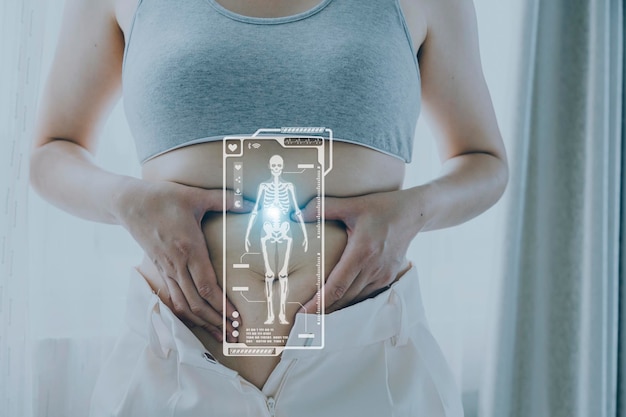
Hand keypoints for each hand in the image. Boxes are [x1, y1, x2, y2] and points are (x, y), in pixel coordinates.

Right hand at [118, 179, 250, 341]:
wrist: (128, 202)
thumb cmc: (164, 197)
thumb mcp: (196, 196)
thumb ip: (225, 199)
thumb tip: (250, 201)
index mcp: (189, 249)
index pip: (207, 285)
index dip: (222, 305)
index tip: (236, 318)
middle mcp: (177, 264)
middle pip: (197, 302)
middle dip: (217, 321)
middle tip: (235, 335)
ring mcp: (166, 269)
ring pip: (184, 305)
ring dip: (203, 322)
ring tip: (220, 335)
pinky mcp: (160, 270)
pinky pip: (173, 298)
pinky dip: (187, 314)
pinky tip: (198, 321)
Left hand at [299, 190, 421, 313]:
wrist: (413, 213)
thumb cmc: (381, 207)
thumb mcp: (351, 204)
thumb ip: (321, 208)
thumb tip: (295, 214)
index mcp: (361, 252)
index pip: (336, 286)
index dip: (318, 303)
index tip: (303, 314)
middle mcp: (373, 268)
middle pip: (344, 298)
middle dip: (322, 311)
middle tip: (303, 321)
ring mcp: (383, 275)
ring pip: (356, 300)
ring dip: (337, 309)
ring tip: (316, 316)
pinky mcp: (389, 277)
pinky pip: (367, 295)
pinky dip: (351, 301)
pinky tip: (338, 305)